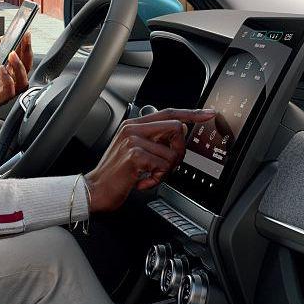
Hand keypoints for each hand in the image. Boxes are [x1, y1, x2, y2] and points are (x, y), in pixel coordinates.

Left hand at [0, 33, 32, 127]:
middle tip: (24, 40)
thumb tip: (2, 39)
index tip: (26, 35)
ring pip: (22, 83)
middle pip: (26, 71)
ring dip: (19, 67)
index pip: (22, 61)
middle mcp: (8, 85)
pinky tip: (2, 69)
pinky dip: (7, 80)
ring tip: (12, 54)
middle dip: (27, 54)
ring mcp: (3, 94)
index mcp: (6, 76)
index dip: (26, 48)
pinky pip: (8, 92)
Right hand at [85, 108, 216, 213]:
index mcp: (133, 125)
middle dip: (179, 150)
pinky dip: (157, 179)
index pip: (169, 113)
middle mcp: (132, 128)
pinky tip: (143, 182)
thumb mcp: (133, 151)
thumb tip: (178, 134)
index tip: (208, 114)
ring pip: (172, 153)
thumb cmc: (115, 175)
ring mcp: (133, 140)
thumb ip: (153, 140)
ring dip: (165, 171)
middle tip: (167, 165)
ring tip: (149, 176)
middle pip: (177, 128)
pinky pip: (163, 166)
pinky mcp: (135, 155)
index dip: (192, 113)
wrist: (95, 190)